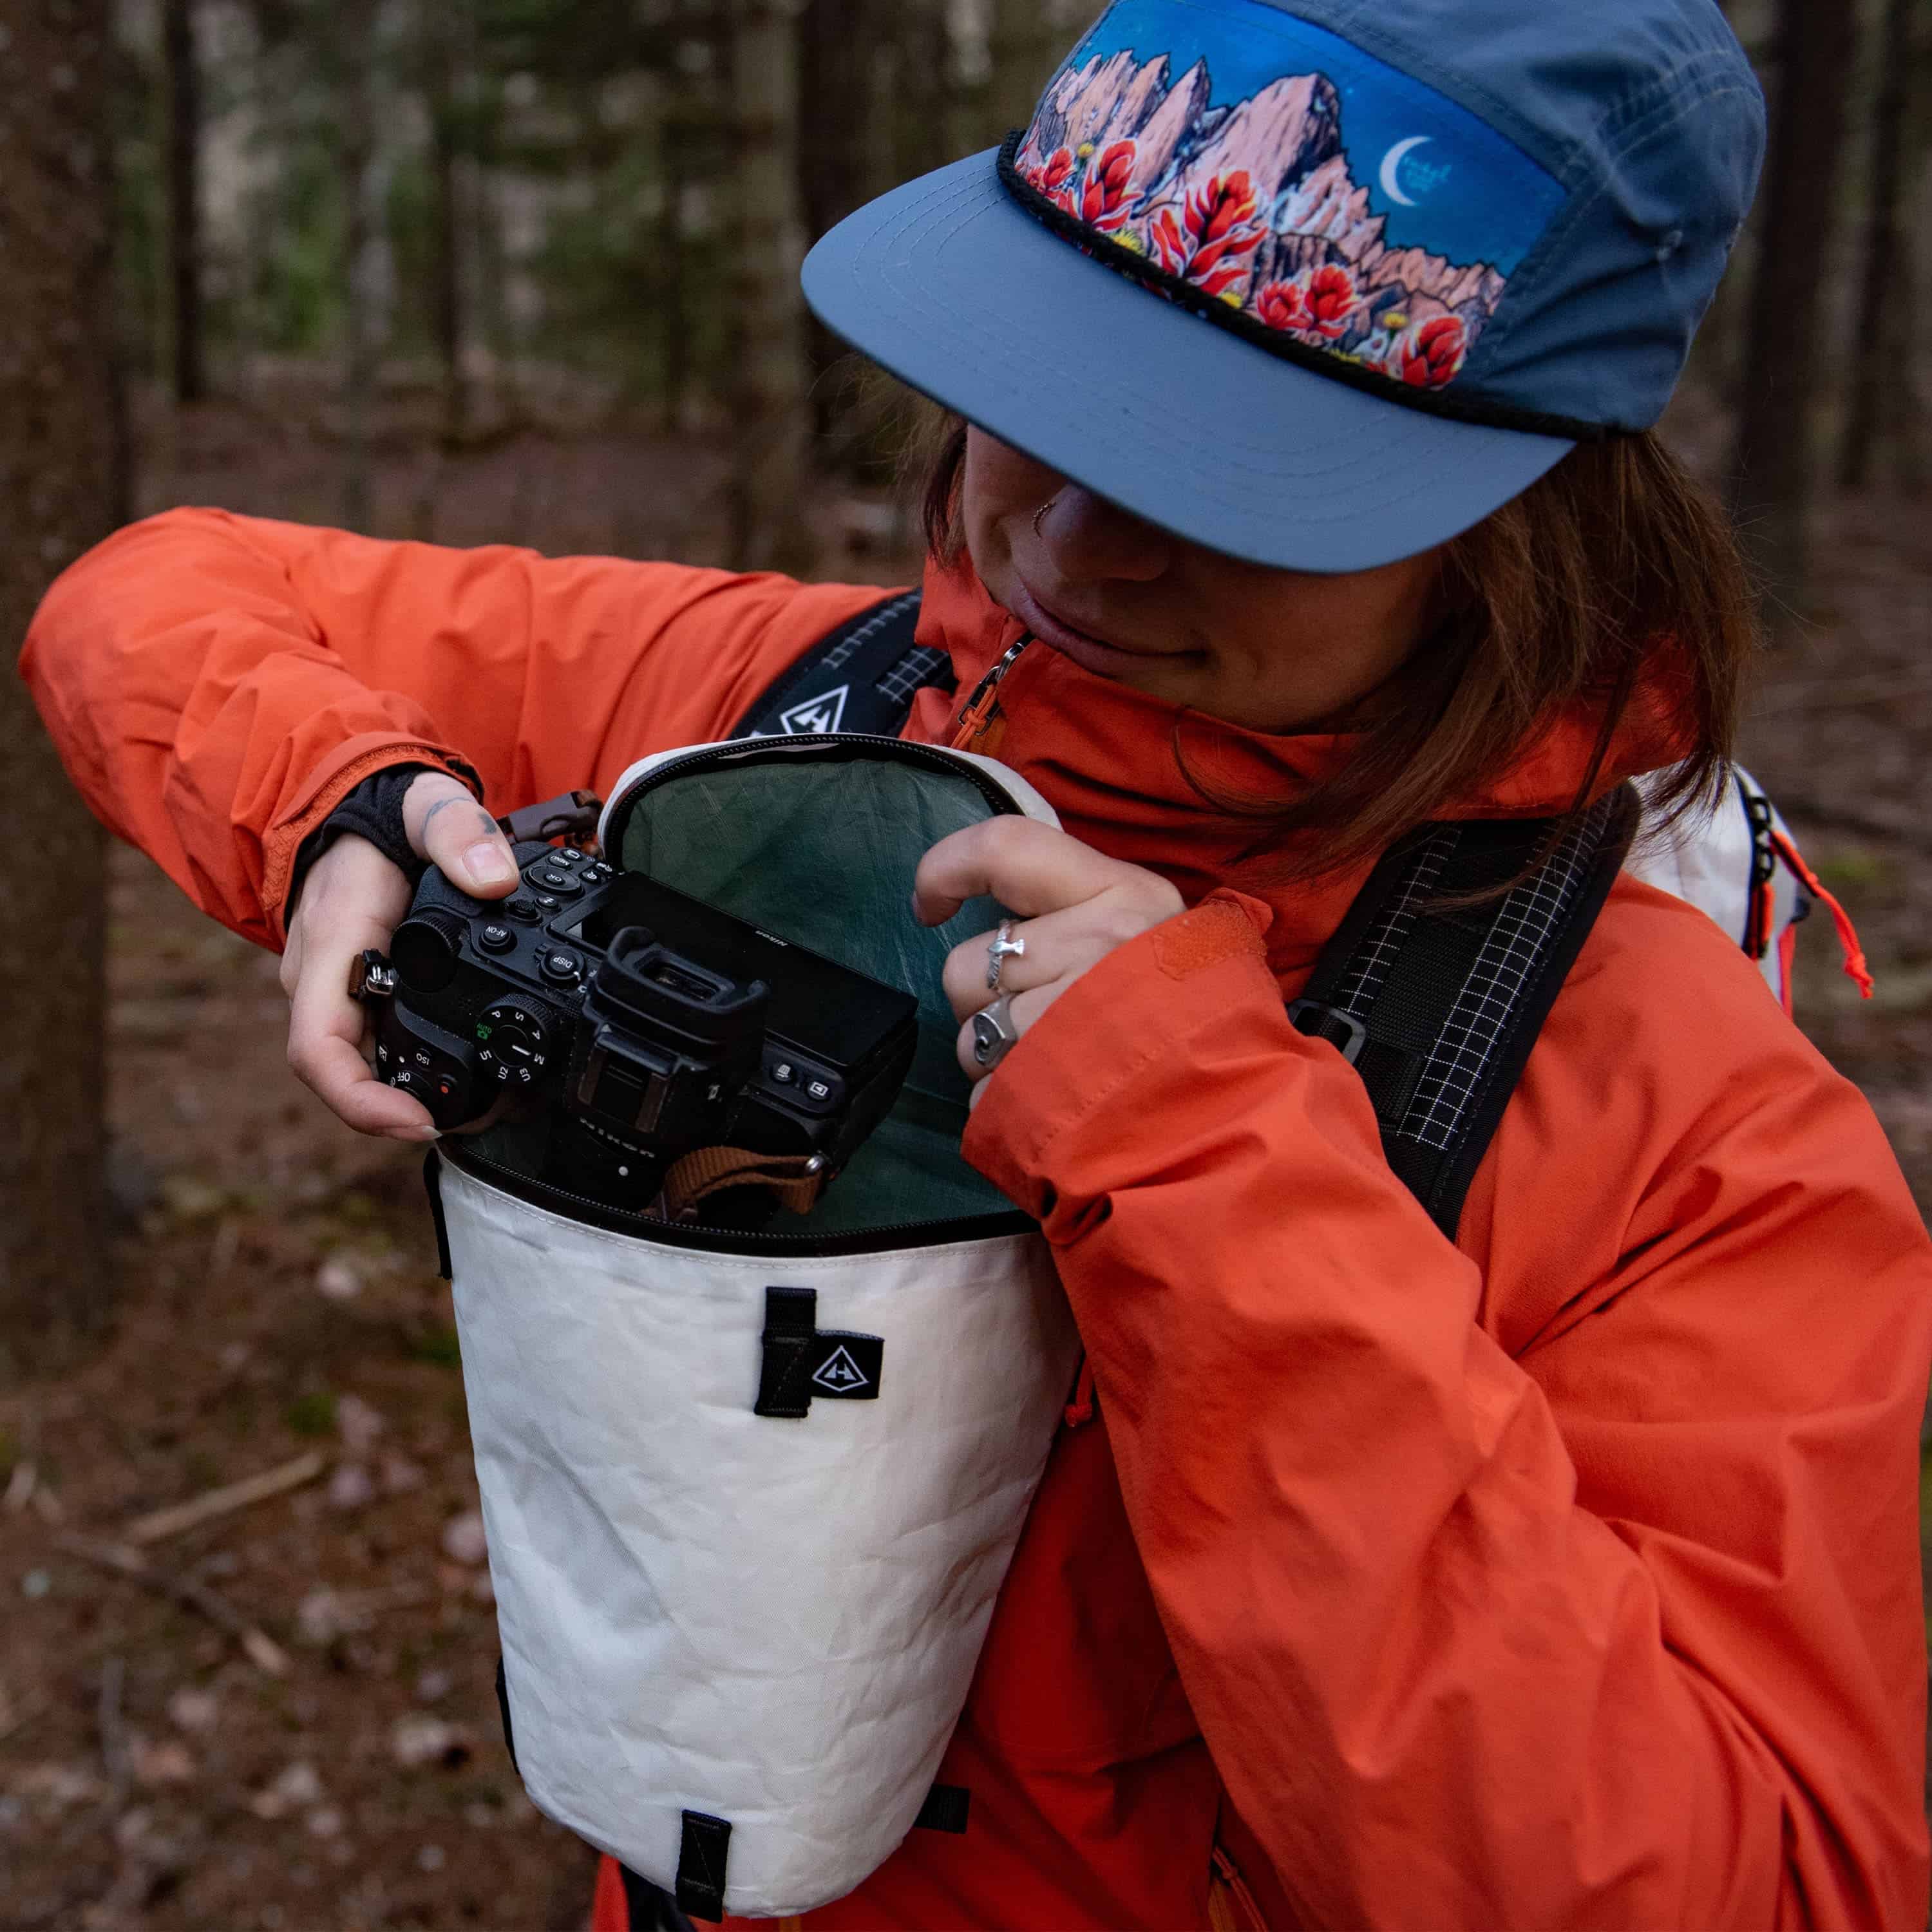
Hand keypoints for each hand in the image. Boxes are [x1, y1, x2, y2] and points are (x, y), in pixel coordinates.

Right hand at [280, 771, 520, 1138]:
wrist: (359, 814)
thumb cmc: (385, 820)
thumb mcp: (427, 809)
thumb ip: (459, 833)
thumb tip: (494, 879)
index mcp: (334, 945)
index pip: (318, 1048)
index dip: (359, 1100)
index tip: (415, 1122)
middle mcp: (324, 980)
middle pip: (342, 1073)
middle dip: (396, 1115)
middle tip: (471, 1125)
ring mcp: (337, 992)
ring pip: (360, 1065)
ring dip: (407, 1097)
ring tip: (482, 1112)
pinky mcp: (358, 995)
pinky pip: (375, 1046)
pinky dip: (413, 1070)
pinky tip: (464, 1081)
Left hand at [914, 818, 1184, 1087]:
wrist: (1242, 1120)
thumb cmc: (1201, 1022)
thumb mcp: (1164, 937)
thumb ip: (1092, 910)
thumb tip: (1010, 912)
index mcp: (1124, 896)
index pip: (1005, 848)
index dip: (947, 867)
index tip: (930, 903)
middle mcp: (1092, 948)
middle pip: (970, 963)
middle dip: (985, 999)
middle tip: (1042, 1020)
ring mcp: (1064, 1021)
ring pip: (968, 1034)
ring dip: (994, 1057)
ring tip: (1055, 1068)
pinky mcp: (1044, 1091)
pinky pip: (983, 1093)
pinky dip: (1006, 1107)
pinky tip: (1054, 1107)